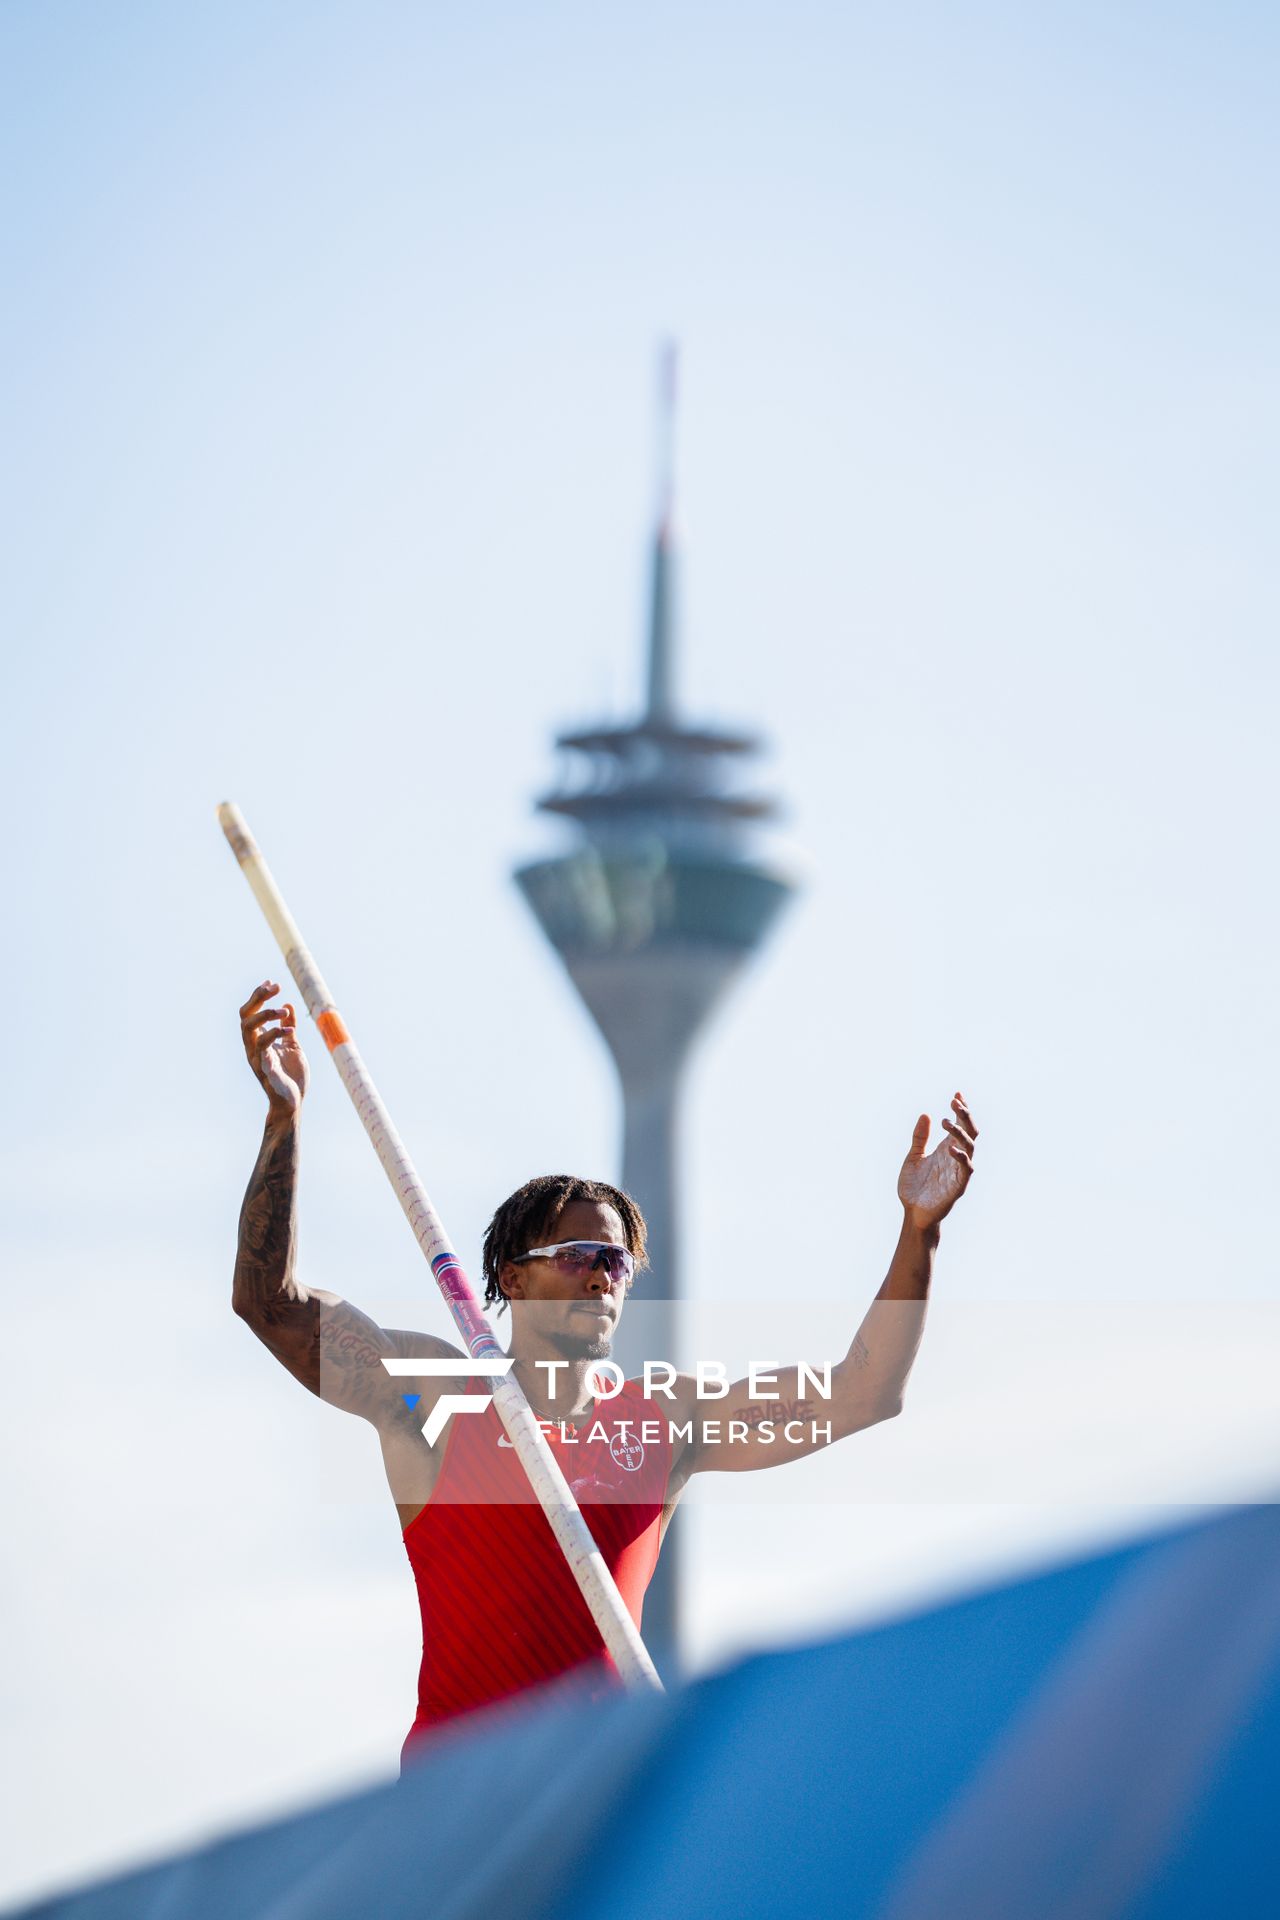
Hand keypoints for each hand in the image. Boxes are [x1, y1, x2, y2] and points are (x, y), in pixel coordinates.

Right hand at [239, 980, 309, 1115]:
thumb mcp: (292, 1046)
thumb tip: (288, 1005)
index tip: (272, 983)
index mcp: (258, 1040)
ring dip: (266, 1016)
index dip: (258, 996)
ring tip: (283, 1011)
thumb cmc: (290, 1075)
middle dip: (258, 999)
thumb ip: (288, 1027)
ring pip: (249, 1031)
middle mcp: (253, 1047)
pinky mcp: (265, 1069)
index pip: (250, 1013)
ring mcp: (257, 1058)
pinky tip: (290, 1030)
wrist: (293, 1102)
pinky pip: (264, 1049)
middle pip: (245, 1017)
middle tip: (275, 988)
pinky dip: (275, 1036)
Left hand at [897, 1093, 977, 1230]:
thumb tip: (925, 1114)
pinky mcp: (958, 1186)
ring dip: (960, 1133)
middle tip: (955, 1102)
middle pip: (969, 1132)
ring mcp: (959, 1171)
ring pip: (969, 1147)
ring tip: (945, 1122)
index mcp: (947, 1149)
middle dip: (965, 1116)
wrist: (912, 1213)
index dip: (961, 1110)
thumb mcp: (913, 1157)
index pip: (960, 1125)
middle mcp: (956, 1157)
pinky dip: (961, 1157)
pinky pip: (966, 1169)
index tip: (957, 1094)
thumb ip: (919, 1138)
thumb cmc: (914, 1187)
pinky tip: (951, 1148)